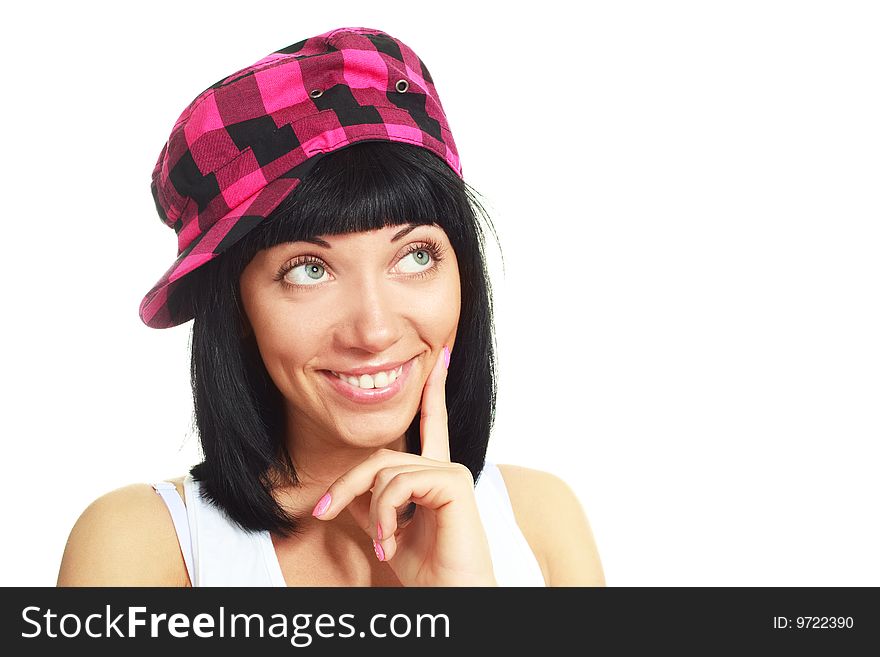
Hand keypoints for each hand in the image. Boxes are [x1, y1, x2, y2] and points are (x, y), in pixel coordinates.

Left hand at [311, 345, 497, 585]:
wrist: (452, 597)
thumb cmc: (428, 571)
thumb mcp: (390, 531)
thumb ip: (375, 501)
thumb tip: (349, 487)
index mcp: (434, 475)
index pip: (430, 424)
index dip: (433, 391)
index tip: (441, 358)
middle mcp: (445, 466)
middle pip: (380, 455)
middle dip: (346, 484)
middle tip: (322, 512)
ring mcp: (451, 471)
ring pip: (383, 471)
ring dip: (370, 513)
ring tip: (381, 545)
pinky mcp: (454, 481)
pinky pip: (398, 484)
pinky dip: (385, 516)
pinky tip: (391, 542)